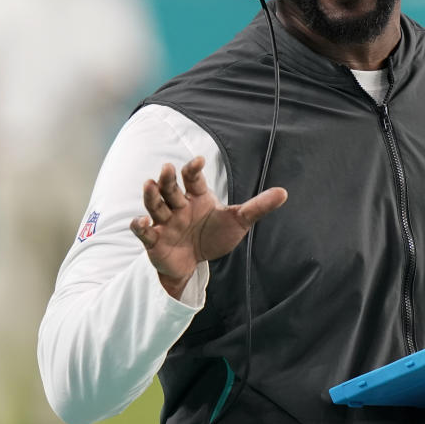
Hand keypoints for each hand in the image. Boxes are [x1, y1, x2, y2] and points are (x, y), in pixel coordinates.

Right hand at [130, 157, 287, 297]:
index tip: (198, 160)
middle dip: (168, 178)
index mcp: (198, 197)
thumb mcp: (239, 221)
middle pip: (171, 188)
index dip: (193, 169)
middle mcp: (179, 206)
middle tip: (166, 167)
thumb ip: (258, 207)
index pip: (193, 179)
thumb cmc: (214, 236)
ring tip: (149, 184)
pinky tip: (140, 222)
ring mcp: (165, 222)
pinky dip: (140, 227)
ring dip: (152, 196)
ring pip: (156, 205)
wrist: (195, 263)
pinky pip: (144, 232)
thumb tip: (284, 192)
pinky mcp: (154, 240)